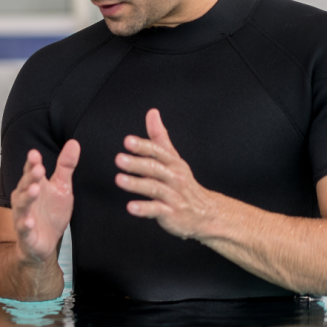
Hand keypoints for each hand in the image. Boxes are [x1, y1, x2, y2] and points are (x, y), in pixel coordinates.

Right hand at [11, 140, 80, 261]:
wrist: (45, 243)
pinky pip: (23, 228)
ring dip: (28, 197)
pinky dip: (25, 224)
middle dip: (30, 177)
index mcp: (32, 185)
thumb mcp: (62, 187)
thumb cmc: (50, 213)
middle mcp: (24, 198)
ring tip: (35, 189)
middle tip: (39, 168)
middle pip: (25, 185)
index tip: (34, 154)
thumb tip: (74, 143)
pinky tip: (29, 221)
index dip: (32, 163)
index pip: (30, 171)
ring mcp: (23, 216)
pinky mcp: (26, 233)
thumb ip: (65, 166)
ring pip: (22, 205)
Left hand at [114, 109, 217, 239]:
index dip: (143, 146)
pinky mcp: (171, 213)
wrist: (206, 214)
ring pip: (154, 188)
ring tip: (120, 179)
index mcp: (173, 163)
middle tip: (120, 159)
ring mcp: (173, 196)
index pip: (158, 151)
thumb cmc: (183, 184)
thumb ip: (159, 137)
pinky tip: (131, 207)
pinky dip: (144, 209)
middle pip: (155, 168)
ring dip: (136, 184)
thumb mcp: (173, 159)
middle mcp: (174, 178)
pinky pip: (157, 210)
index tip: (128, 141)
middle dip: (137, 163)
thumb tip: (152, 113)